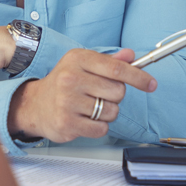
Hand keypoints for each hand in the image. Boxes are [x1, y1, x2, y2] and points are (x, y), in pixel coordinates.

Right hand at [8, 48, 156, 141]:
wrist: (34, 105)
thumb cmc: (63, 83)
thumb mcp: (83, 65)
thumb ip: (109, 61)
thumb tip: (131, 56)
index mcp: (78, 59)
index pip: (117, 69)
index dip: (138, 77)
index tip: (151, 84)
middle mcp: (70, 78)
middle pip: (118, 92)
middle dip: (115, 96)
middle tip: (99, 95)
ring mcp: (67, 101)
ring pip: (111, 111)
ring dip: (107, 113)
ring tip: (89, 108)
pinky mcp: (67, 122)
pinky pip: (101, 129)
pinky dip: (98, 127)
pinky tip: (84, 119)